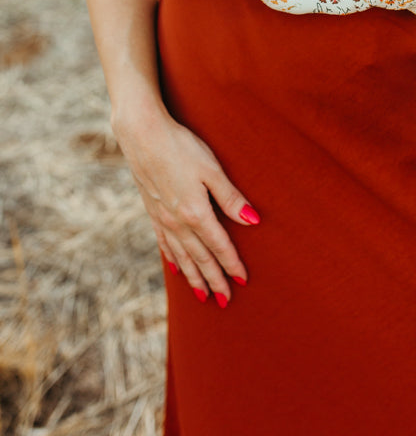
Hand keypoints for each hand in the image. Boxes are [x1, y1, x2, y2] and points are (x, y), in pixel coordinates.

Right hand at [112, 96, 259, 306]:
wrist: (142, 135)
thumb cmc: (182, 147)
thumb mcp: (213, 170)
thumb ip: (231, 198)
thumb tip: (253, 221)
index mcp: (196, 213)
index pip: (219, 247)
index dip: (232, 265)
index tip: (243, 282)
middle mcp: (178, 222)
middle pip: (200, 258)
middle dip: (214, 280)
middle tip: (225, 300)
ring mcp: (162, 218)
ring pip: (181, 256)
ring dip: (194, 277)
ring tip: (203, 295)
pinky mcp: (152, 211)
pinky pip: (164, 244)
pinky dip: (173, 260)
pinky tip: (176, 269)